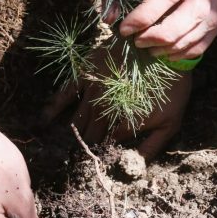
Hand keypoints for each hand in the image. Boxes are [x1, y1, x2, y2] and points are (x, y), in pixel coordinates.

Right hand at [41, 47, 191, 160]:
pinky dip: (53, 108)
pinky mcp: (86, 74)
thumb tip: (136, 167)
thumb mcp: (171, 123)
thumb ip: (152, 147)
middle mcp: (104, 109)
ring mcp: (93, 91)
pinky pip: (65, 93)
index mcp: (124, 123)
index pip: (108, 145)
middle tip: (83, 155)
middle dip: (89, 145)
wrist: (164, 49)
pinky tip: (44, 120)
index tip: (104, 155)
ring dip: (74, 133)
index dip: (107, 151)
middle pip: (91, 134)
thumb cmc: (172, 87)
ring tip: (66, 146)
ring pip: (78, 119)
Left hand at [107, 0, 216, 60]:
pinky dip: (194, 43)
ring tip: (151, 50)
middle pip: (198, 8)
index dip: (147, 14)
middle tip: (139, 42)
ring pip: (209, 19)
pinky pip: (212, 24)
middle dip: (167, 32)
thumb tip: (110, 19)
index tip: (123, 28)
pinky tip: (170, 51)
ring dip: (181, 42)